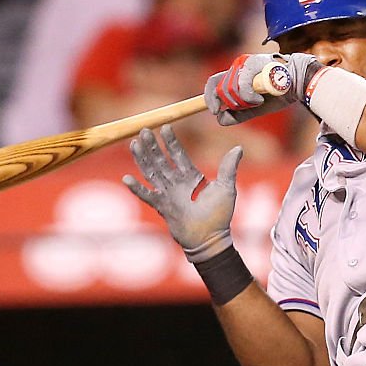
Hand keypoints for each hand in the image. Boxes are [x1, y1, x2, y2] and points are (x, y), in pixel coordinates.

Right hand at [123, 126, 242, 262]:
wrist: (211, 239)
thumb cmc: (219, 215)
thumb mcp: (226, 188)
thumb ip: (228, 168)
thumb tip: (238, 148)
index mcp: (191, 176)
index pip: (178, 154)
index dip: (171, 141)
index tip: (165, 126)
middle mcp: (176, 183)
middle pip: (161, 160)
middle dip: (152, 146)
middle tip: (143, 130)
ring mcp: (168, 195)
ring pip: (151, 173)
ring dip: (142, 159)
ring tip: (133, 144)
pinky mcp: (162, 207)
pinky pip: (147, 195)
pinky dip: (137, 188)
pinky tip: (127, 178)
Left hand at [204, 52, 320, 125]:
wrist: (298, 83)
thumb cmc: (278, 94)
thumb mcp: (255, 108)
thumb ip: (238, 114)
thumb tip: (220, 119)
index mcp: (237, 74)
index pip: (214, 82)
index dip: (209, 97)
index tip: (214, 110)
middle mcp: (238, 66)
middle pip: (221, 88)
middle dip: (232, 102)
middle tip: (249, 106)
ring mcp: (245, 63)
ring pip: (230, 88)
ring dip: (243, 101)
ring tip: (258, 101)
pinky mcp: (253, 63)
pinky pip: (242, 86)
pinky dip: (249, 97)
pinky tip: (260, 100)